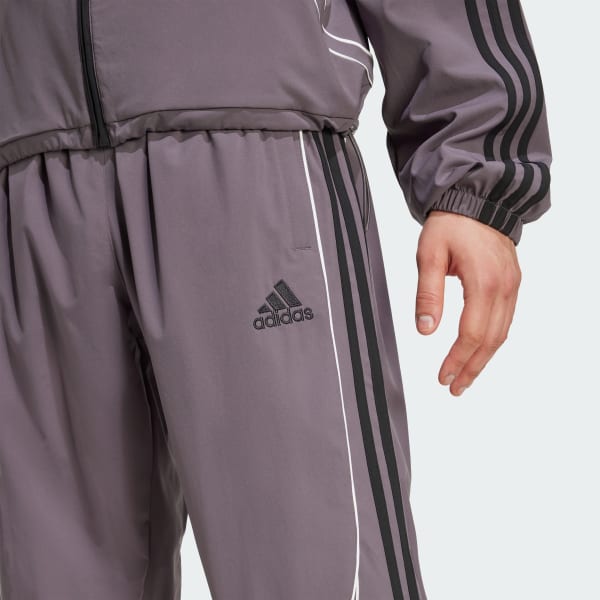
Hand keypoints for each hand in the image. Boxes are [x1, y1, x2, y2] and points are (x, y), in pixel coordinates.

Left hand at [414, 210, 521, 395]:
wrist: (476, 201)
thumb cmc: (451, 225)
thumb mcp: (429, 255)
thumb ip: (427, 293)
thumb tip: (425, 330)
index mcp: (484, 282)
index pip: (472, 333)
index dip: (457, 360)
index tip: (444, 377)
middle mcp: (505, 288)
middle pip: (491, 341)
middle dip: (472, 368)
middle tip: (455, 388)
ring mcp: (512, 286)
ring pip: (502, 334)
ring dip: (484, 359)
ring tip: (466, 377)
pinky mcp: (512, 284)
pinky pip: (506, 321)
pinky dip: (493, 341)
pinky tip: (480, 351)